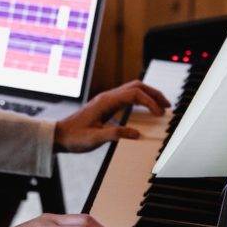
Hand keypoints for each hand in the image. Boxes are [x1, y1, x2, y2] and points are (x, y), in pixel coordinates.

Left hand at [54, 79, 171, 152]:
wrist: (59, 136)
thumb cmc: (74, 137)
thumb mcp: (94, 139)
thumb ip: (115, 135)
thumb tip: (136, 133)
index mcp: (106, 101)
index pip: (134, 94)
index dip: (150, 102)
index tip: (160, 113)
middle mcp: (107, 97)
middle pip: (136, 86)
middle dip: (153, 94)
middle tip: (167, 105)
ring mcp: (106, 100)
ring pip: (132, 89)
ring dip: (148, 95)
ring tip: (160, 106)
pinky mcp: (106, 105)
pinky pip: (127, 97)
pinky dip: (140, 100)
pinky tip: (145, 109)